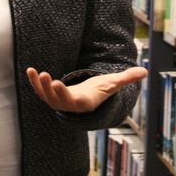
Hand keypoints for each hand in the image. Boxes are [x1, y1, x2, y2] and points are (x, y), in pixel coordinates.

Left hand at [26, 66, 147, 113]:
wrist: (87, 99)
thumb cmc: (100, 90)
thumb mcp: (112, 83)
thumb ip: (126, 78)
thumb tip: (145, 72)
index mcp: (85, 103)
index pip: (76, 102)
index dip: (68, 95)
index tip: (59, 84)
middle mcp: (70, 105)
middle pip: (59, 100)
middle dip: (52, 90)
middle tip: (47, 77)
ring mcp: (58, 102)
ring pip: (47, 97)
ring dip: (40, 86)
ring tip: (38, 72)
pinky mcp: (50, 96)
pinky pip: (40, 91)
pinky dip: (34, 82)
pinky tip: (30, 70)